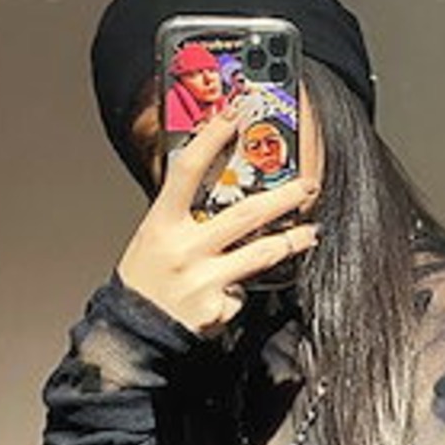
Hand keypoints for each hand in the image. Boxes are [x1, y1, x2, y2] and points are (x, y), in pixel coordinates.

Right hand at [116, 108, 319, 334]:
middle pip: (244, 215)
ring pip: (261, 254)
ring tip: (310, 232)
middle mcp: (183, 249)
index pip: (188, 171)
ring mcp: (203, 280)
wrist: (134, 331)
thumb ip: (183, 214)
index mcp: (161, 223)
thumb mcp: (155, 236)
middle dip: (283, 197)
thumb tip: (219, 186)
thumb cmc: (147, 278)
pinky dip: (245, 289)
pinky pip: (245, 292)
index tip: (235, 113)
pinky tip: (233, 291)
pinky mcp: (218, 308)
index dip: (212, 139)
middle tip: (308, 185)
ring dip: (292, 241)